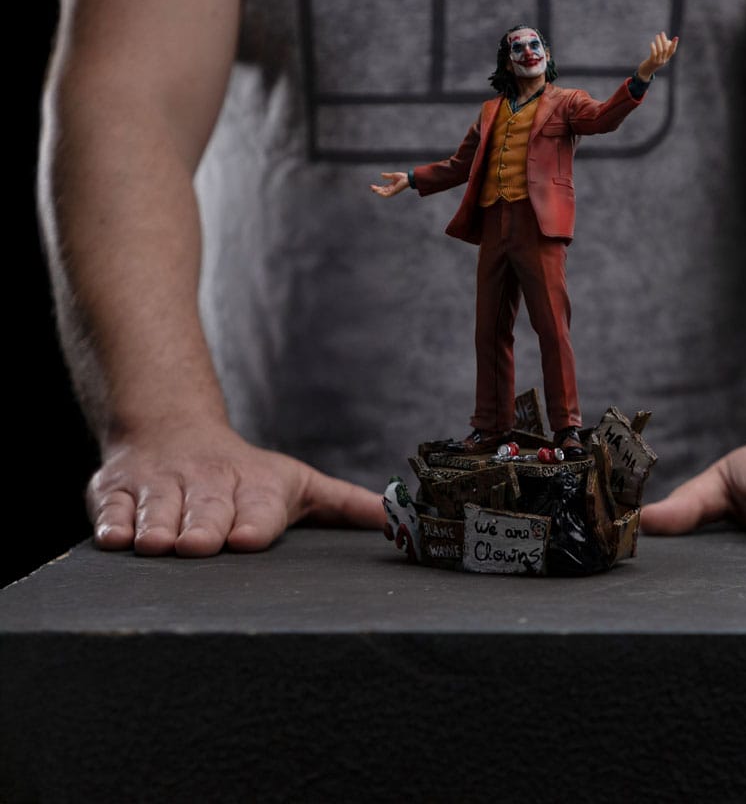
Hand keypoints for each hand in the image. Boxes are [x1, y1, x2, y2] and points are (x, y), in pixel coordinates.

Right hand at [86, 422, 384, 555]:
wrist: (175, 431)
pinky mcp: (118, 492)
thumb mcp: (302, 484)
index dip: (254, 522)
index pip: (259, 506)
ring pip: (159, 510)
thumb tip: (402, 518)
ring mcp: (162, 488)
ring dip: (157, 526)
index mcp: (257, 487)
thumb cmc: (247, 474)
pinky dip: (112, 522)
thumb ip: (348, 505)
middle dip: (203, 527)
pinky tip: (115, 538)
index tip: (249, 538)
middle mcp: (209, 485)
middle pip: (207, 510)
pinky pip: (112, 509)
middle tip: (199, 545)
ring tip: (156, 543)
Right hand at [369, 172, 409, 196]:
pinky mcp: (394, 192)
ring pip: (383, 193)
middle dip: (376, 190)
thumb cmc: (403, 177)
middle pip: (382, 191)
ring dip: (378, 191)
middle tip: (371, 187)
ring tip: (373, 188)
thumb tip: (381, 175)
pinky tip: (378, 191)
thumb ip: (387, 176)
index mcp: (391, 186)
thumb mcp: (393, 175)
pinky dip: (382, 193)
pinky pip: (386, 194)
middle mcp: (391, 189)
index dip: (377, 188)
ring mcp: (392, 191)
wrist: (408, 178)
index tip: (372, 186)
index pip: (383, 188)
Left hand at [636, 32, 678, 82]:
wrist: (646, 72)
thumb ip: (663, 49)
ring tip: (657, 36)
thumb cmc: (652, 62)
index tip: (676, 38)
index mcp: (666, 58)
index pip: (672, 51)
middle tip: (662, 33)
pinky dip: (653, 48)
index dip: (674, 44)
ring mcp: (658, 61)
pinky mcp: (652, 62)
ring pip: (660, 50)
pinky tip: (652, 43)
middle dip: (664, 40)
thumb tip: (667, 40)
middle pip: (666, 49)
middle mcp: (663, 60)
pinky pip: (654, 54)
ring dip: (659, 42)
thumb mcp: (659, 56)